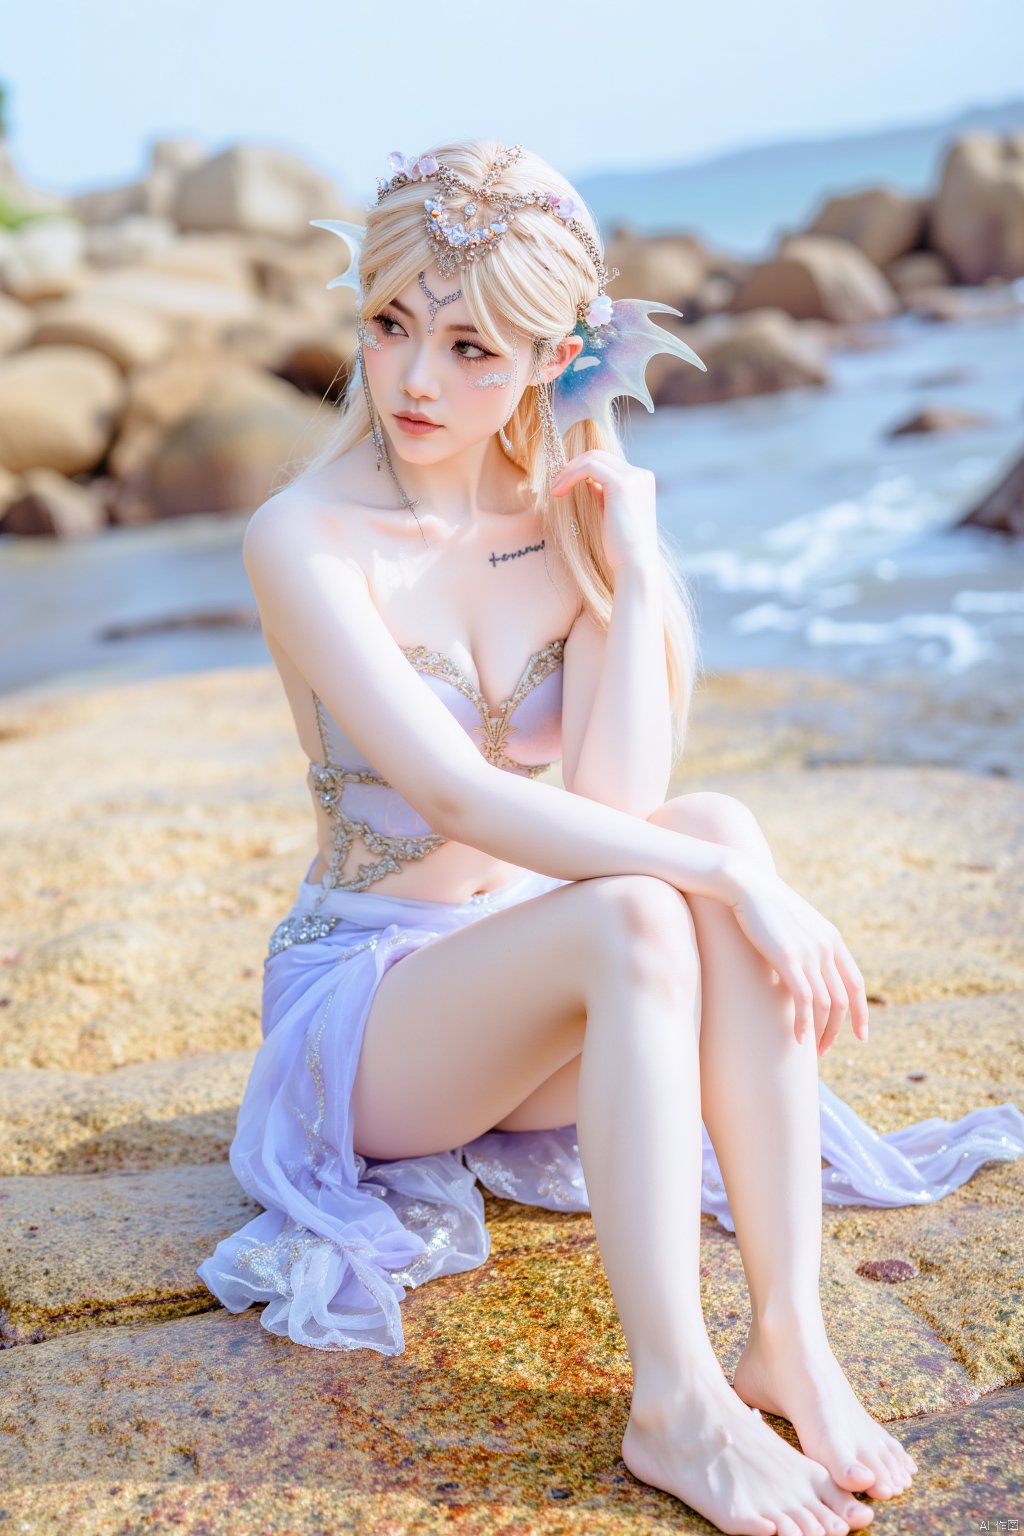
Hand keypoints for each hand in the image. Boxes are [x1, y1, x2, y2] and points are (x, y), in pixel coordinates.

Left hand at [550, 449, 658, 574]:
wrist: (635, 565)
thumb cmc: (621, 548)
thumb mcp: (610, 513)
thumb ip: (603, 494)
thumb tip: (588, 481)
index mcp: (641, 481)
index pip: (607, 462)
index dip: (581, 469)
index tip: (563, 484)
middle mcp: (640, 475)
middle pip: (599, 455)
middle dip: (573, 466)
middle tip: (555, 485)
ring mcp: (634, 478)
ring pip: (593, 458)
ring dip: (569, 471)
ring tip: (555, 490)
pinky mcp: (623, 484)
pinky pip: (590, 467)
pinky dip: (571, 476)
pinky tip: (559, 492)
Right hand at [723, 857, 869, 1053]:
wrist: (746, 884)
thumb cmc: (764, 905)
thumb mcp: (795, 924)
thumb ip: (807, 945)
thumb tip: (804, 970)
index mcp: (832, 939)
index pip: (855, 983)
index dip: (861, 1012)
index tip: (860, 1035)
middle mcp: (827, 947)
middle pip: (843, 1000)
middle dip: (837, 1029)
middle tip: (826, 1049)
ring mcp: (809, 952)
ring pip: (826, 1004)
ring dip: (822, 1031)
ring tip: (813, 1048)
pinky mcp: (788, 958)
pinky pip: (804, 1000)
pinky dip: (804, 1023)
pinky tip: (798, 1038)